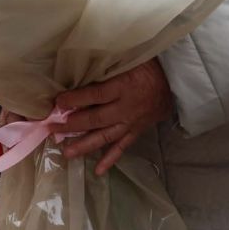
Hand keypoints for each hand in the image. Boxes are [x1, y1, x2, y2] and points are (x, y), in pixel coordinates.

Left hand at [57, 59, 175, 174]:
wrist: (175, 81)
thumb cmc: (149, 66)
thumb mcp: (129, 59)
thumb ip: (108, 67)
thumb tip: (81, 70)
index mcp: (123, 87)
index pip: (94, 95)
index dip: (75, 99)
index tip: (57, 102)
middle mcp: (125, 108)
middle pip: (96, 119)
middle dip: (72, 125)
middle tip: (53, 130)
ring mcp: (131, 122)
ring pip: (106, 137)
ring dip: (85, 145)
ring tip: (67, 153)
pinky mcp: (136, 131)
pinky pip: (122, 147)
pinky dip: (111, 159)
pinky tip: (98, 170)